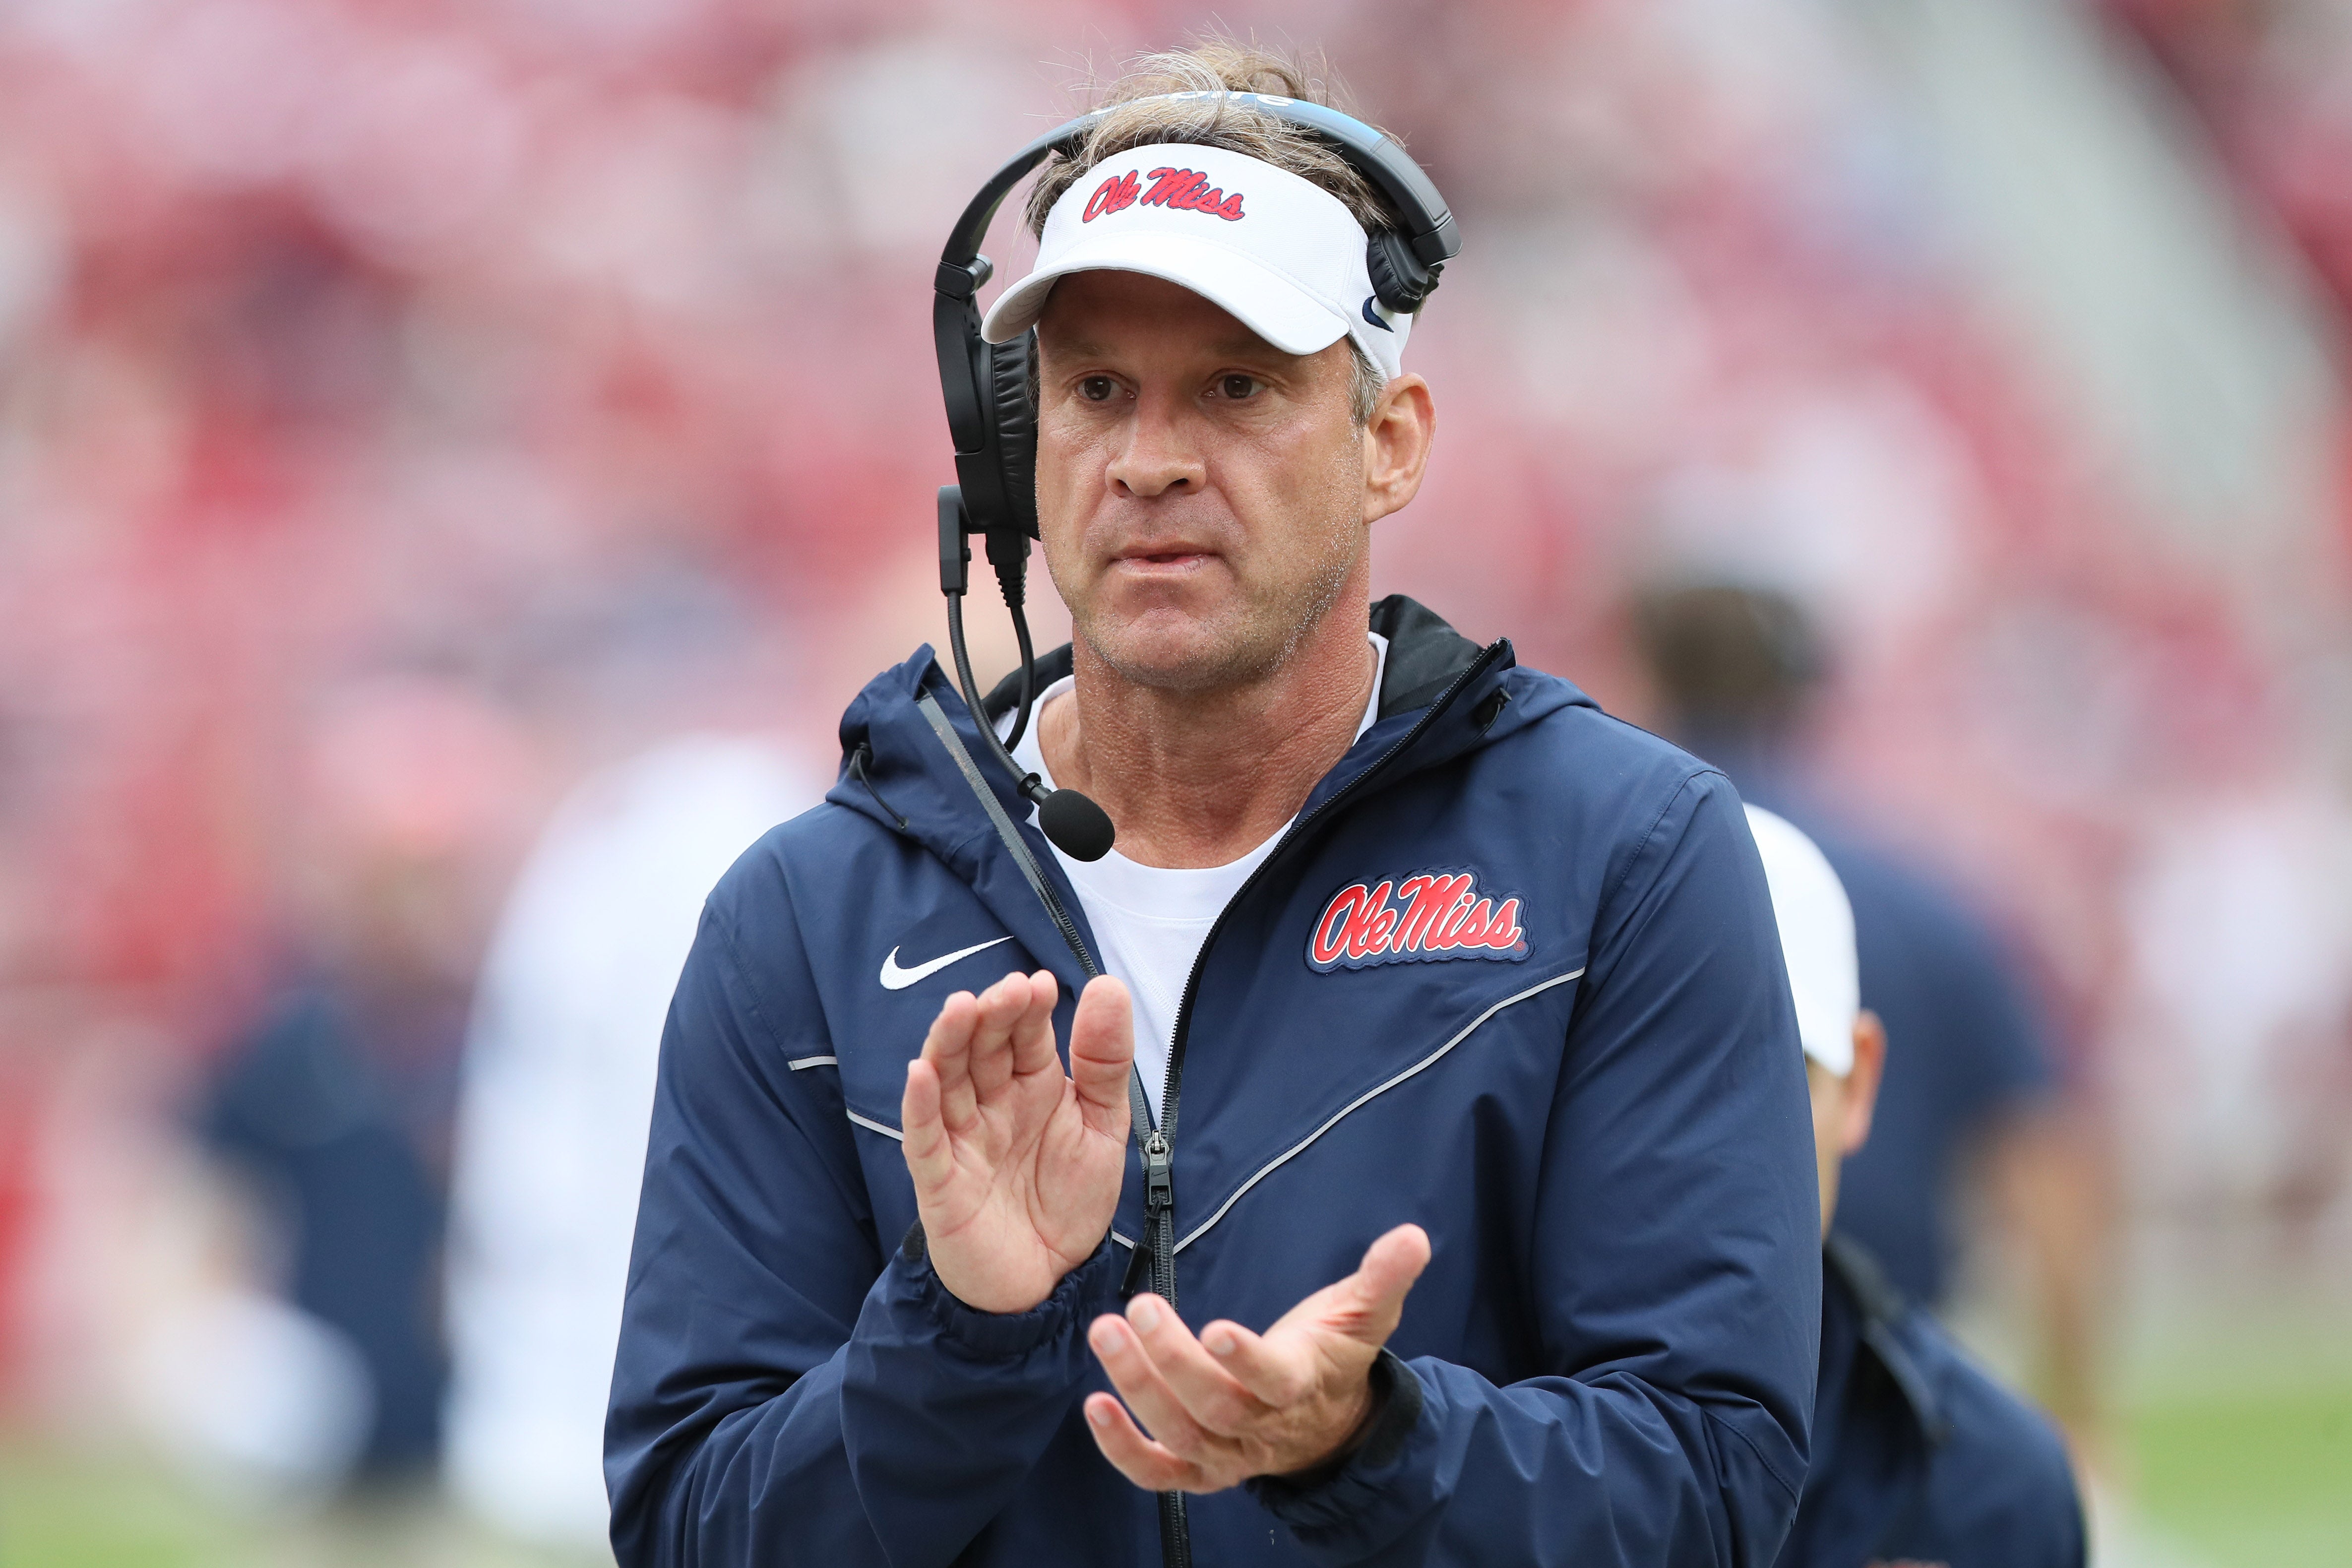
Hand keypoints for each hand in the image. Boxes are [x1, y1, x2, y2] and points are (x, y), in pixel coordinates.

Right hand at [901, 971, 1133, 1313]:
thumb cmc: (1068, 1200)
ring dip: (948, 1043)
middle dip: (991, 1016)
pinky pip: (923, 1139)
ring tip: (960, 1009)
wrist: (1047, 1282)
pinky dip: (919, 1106)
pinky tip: (920, 1073)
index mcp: (1031, 1085)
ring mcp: (961, 1139)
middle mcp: (991, 1104)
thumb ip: (1105, 1062)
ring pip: (946, 1081)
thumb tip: (1108, 985)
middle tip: (1008, 991)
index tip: (1042, 985)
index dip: (1029, 1008)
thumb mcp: (1103, 1127)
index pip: (1024, 1034)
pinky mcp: (940, 1180)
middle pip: (981, 1048)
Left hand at [1083, 1224, 1431, 1491]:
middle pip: (1213, 1406)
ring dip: (1138, 1388)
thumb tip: (1412, 1237)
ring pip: (1180, 1434)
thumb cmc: (1336, 1358)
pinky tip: (1095, 1408)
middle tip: (1138, 1310)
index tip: (1216, 1328)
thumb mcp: (1365, 1314)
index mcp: (1300, 1386)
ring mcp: (1227, 1454)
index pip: (1274, 1380)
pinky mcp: (1200, 1468)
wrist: (1331, 1427)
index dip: (1246, 1360)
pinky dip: (1123, 1451)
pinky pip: (1158, 1473)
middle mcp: (1260, 1427)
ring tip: (1107, 1335)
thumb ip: (1384, 1277)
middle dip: (1172, 1360)